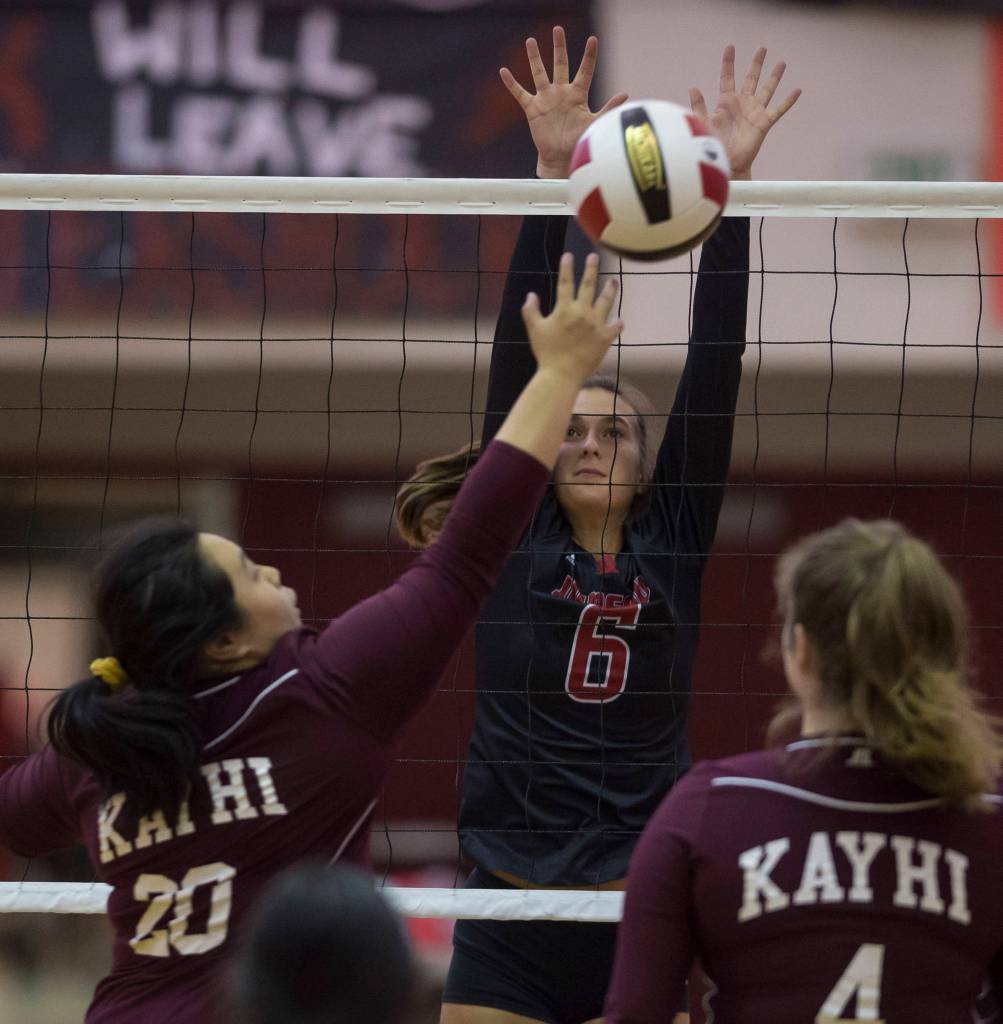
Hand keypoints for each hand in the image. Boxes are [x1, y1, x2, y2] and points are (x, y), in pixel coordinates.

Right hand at [500, 26, 628, 178]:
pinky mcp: (532, 109)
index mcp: (577, 94)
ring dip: (534, 58)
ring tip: (531, 41)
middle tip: (557, 29)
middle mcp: (561, 92)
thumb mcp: (594, 123)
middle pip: (560, 64)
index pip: (585, 70)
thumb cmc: (578, 141)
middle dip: (559, 47)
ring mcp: (546, 99)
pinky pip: (520, 93)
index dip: (589, 56)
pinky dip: (511, 84)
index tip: (593, 39)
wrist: (561, 157)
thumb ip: (608, 107)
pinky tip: (503, 71)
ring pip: (539, 73)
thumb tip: (626, 94)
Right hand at [521, 252, 621, 381]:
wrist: (561, 375)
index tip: (569, 255)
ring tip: (613, 281)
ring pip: (606, 302)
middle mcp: (582, 313)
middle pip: (588, 285)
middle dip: (591, 269)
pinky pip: (615, 327)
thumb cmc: (546, 353)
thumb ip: (531, 311)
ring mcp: (596, 324)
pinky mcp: (605, 338)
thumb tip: (530, 295)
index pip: (565, 283)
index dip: (567, 267)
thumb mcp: (534, 330)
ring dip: (610, 290)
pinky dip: (617, 323)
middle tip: (593, 257)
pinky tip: (619, 320)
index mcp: (564, 309)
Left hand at [689, 45, 800, 179]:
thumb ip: (699, 106)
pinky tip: (797, 91)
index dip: (729, 62)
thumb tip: (693, 87)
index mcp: (726, 102)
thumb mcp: (704, 122)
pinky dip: (788, 101)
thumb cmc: (713, 145)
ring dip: (775, 77)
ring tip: (781, 63)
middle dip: (756, 64)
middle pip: (751, 78)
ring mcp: (754, 112)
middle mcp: (742, 104)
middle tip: (762, 48)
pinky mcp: (764, 122)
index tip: (730, 47)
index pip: (728, 77)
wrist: (726, 162)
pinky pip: (779, 109)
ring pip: (767, 89)